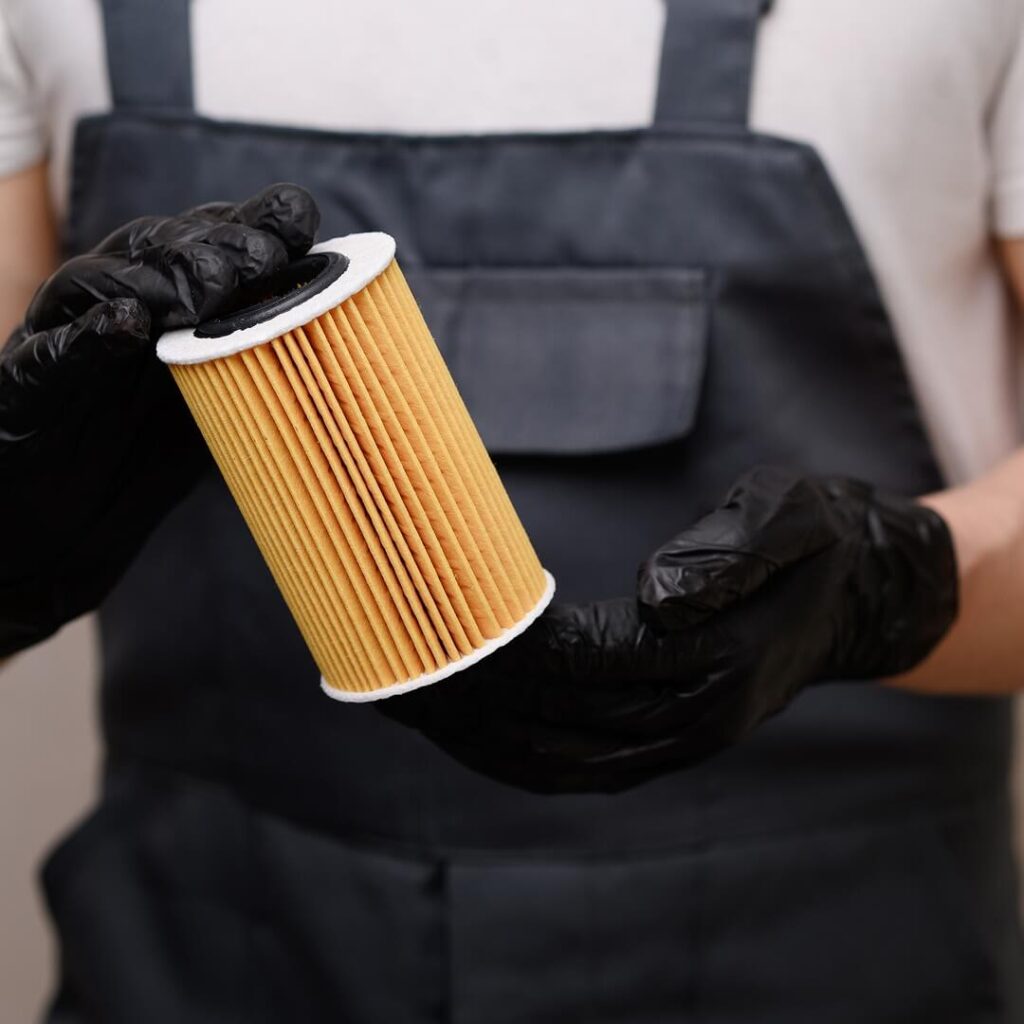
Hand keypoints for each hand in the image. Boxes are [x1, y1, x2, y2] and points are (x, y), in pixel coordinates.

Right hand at [0, 183, 319, 655]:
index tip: (303, 226)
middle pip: (167, 244)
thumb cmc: (150, 450)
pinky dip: (92, 334)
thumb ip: (273, 363)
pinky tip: (128, 326)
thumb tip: (366, 354)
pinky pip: (58, 348)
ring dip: (163, 277)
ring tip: (207, 293)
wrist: (66, 521)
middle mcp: (121, 299)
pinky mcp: (32, 377)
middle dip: (220, 244)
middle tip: (264, 262)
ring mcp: (70, 333)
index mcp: (174, 296)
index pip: (214, 235)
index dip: (257, 222)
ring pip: (109, 278)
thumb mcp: (226, 398)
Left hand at [383, 467, 958, 791]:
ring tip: (406, 709)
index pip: (582, 664)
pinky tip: (471, 738)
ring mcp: (680, 741)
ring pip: (559, 762)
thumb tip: (656, 600)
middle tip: (388, 671)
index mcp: (715, 661)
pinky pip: (580, 769)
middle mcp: (693, 719)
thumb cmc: (816, 537)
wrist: (861, 592)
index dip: (503, 651)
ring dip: (478, 741)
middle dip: (468, 700)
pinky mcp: (669, 742)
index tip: (430, 626)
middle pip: (555, 723)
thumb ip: (727, 553)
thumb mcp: (789, 515)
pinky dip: (517, 760)